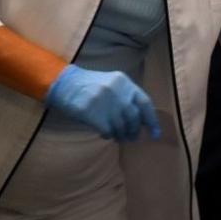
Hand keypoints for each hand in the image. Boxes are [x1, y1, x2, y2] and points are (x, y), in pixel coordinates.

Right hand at [44, 64, 160, 140]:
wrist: (65, 84)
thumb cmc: (89, 85)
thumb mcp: (111, 83)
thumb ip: (126, 96)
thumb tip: (140, 120)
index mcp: (124, 82)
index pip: (144, 103)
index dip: (151, 120)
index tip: (155, 134)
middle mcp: (118, 92)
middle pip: (134, 118)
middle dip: (134, 130)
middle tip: (132, 137)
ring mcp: (106, 103)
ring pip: (121, 126)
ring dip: (121, 134)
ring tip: (117, 136)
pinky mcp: (94, 114)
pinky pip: (108, 131)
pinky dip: (109, 135)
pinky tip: (105, 134)